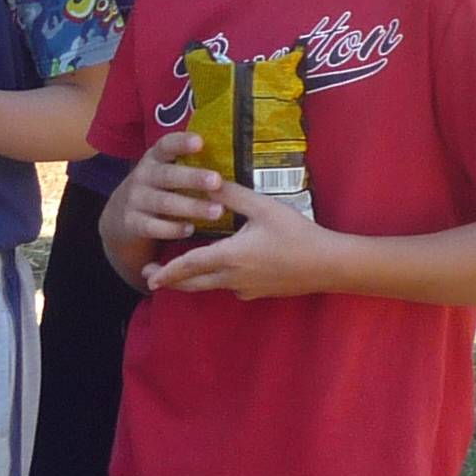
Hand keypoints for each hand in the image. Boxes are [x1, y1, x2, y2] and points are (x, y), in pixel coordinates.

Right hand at [102, 131, 223, 256]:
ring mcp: (135, 200)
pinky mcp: (131, 223)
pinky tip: (191, 230)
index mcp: (154, 159)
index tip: (199, 142)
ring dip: (192, 207)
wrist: (119, 217)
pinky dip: (172, 229)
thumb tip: (233, 158)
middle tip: (217, 181)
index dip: (181, 143)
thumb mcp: (166, 172)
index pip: (166, 145)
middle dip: (193, 178)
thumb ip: (189, 165)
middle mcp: (143, 176)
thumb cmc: (157, 190)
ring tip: (217, 211)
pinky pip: (153, 226)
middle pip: (168, 175)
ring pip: (164, 202)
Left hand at [147, 183, 333, 298]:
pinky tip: (223, 268)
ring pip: (211, 286)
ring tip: (178, 272)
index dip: (167, 271)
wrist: (328, 265)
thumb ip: (231, 196)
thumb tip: (205, 182)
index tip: (148, 276)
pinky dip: (218, 279)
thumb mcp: (263, 208)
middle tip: (150, 276)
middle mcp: (233, 278)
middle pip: (194, 283)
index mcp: (230, 257)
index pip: (189, 265)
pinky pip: (231, 287)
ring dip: (192, 280)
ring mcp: (245, 289)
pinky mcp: (258, 294)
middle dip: (171, 280)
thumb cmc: (296, 233)